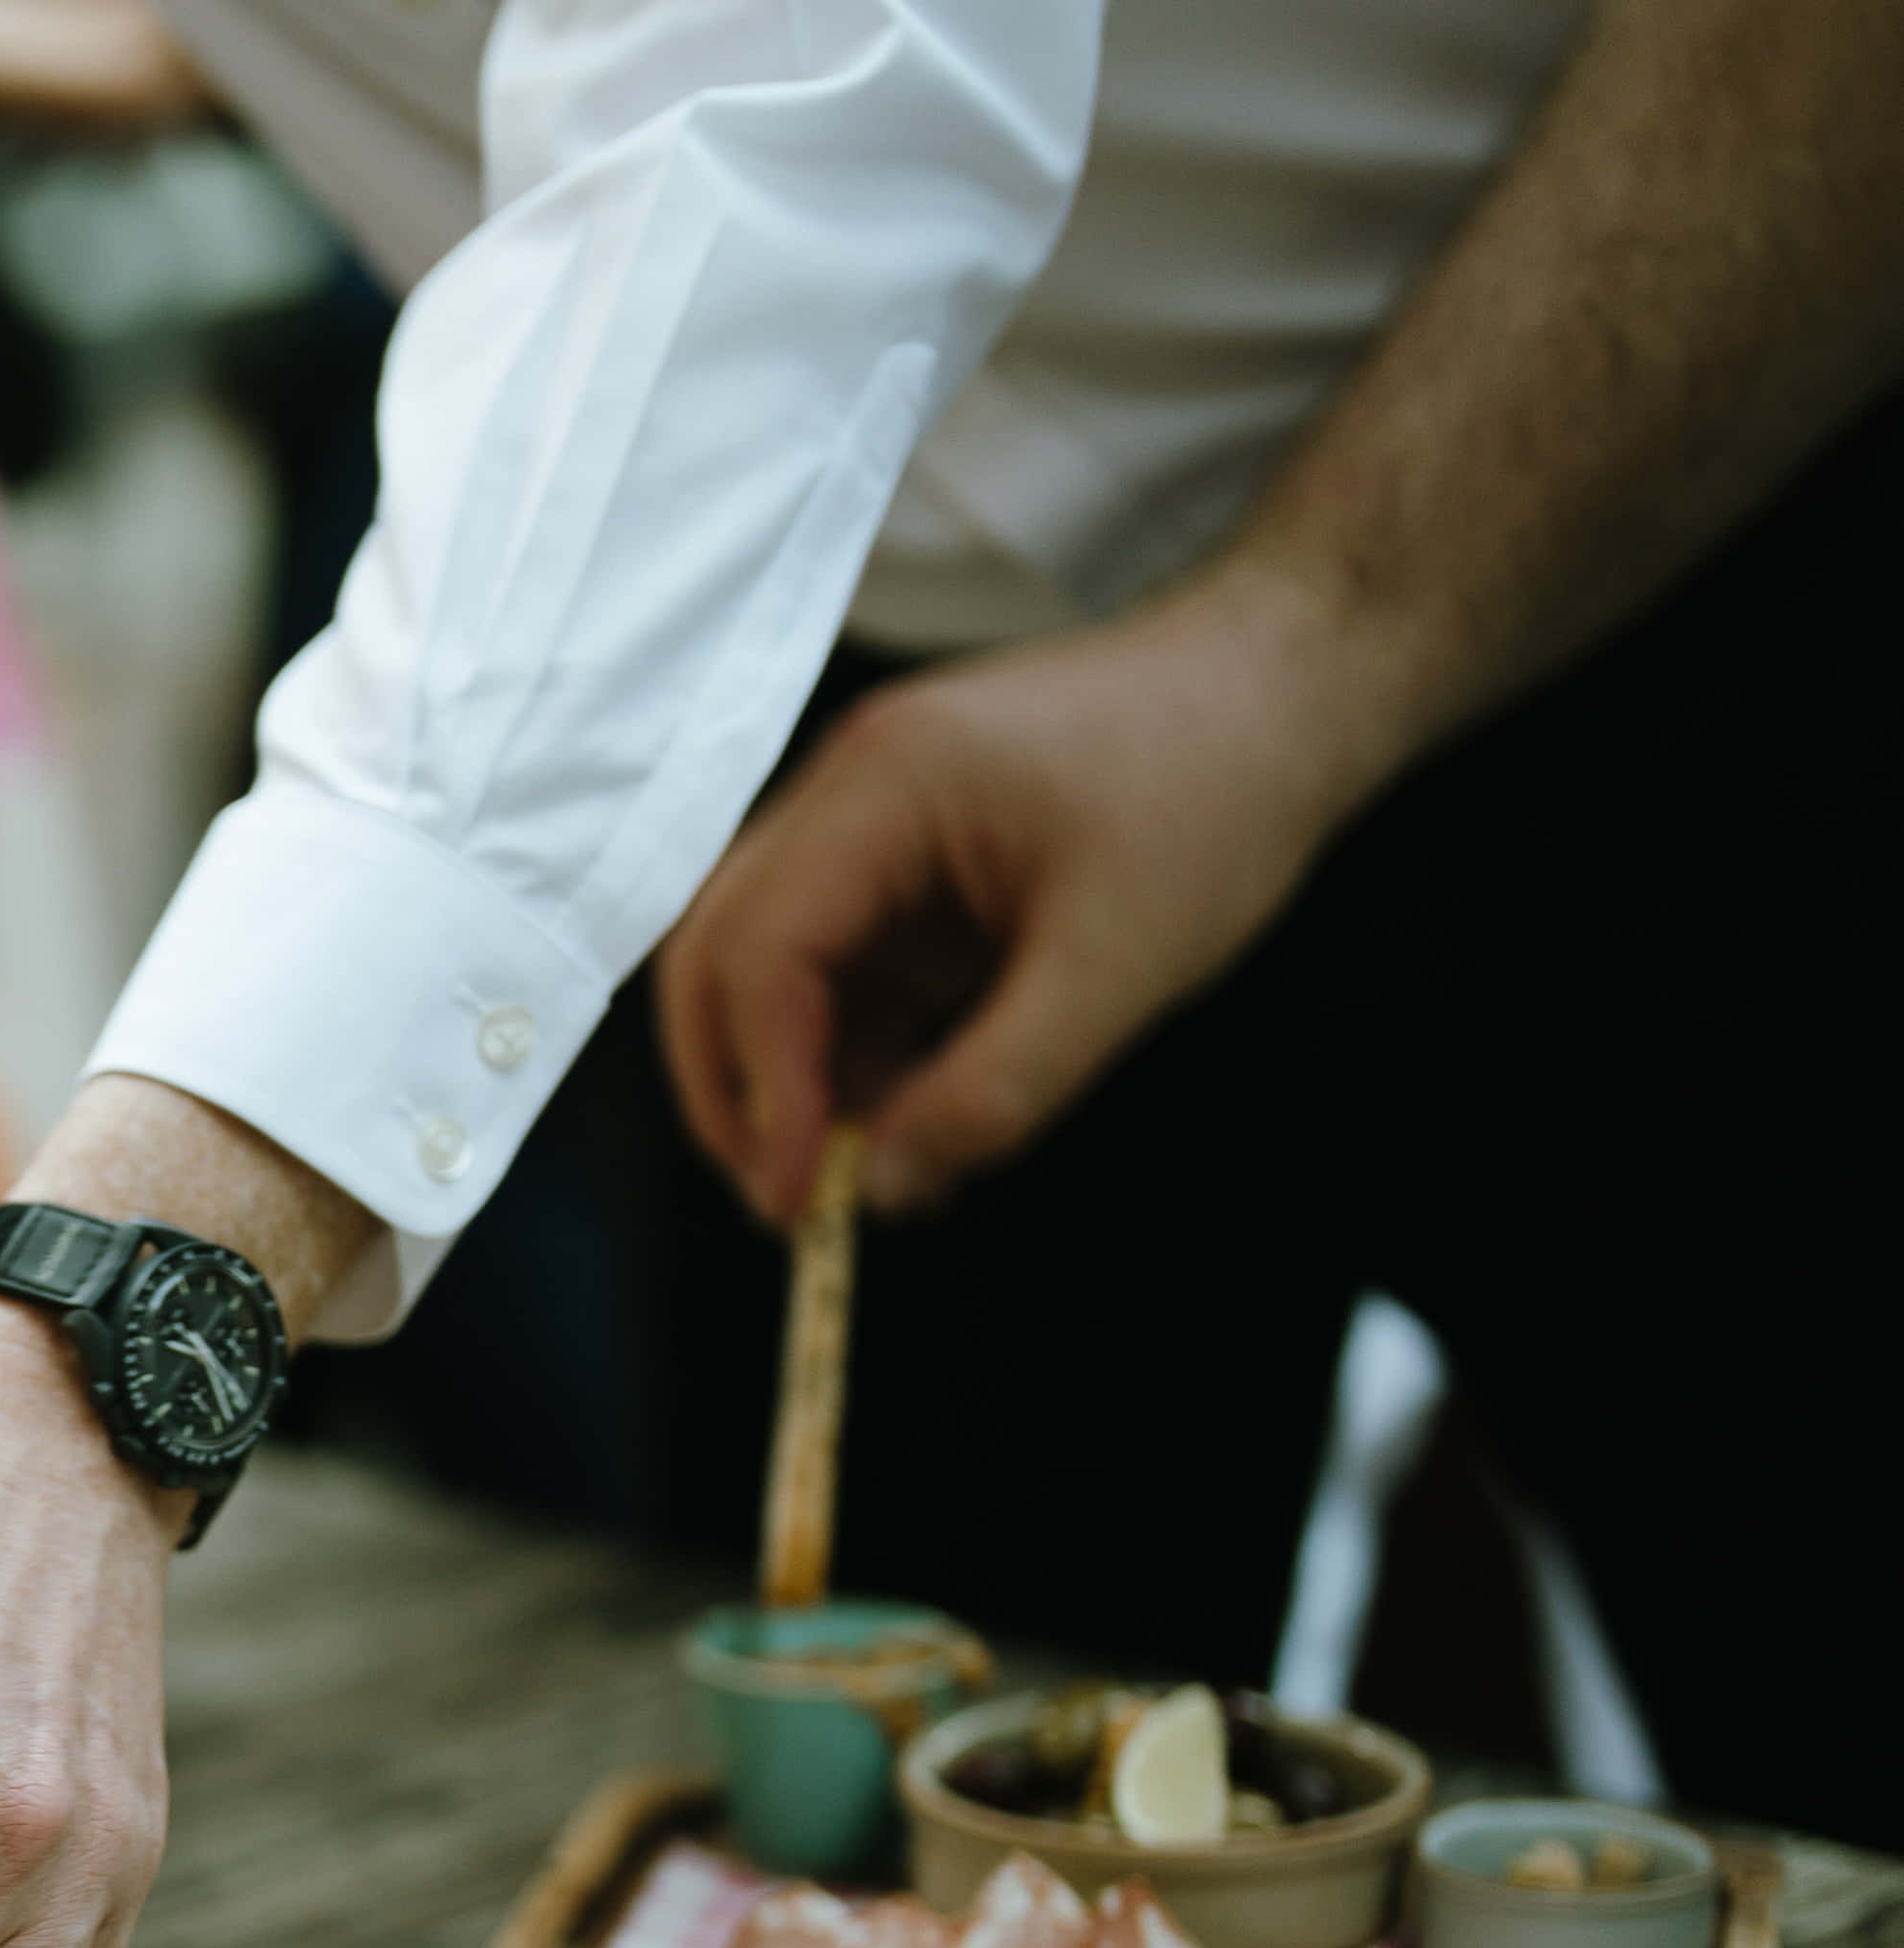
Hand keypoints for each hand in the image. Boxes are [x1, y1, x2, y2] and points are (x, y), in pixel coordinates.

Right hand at [657, 568, 1406, 1226]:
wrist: (1290, 687)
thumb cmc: (1222, 787)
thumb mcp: (1124, 962)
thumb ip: (998, 1087)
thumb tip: (885, 1188)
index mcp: (886, 783)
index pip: (759, 949)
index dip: (762, 1085)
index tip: (797, 1194)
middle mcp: (850, 791)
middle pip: (719, 951)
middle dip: (734, 1085)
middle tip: (784, 1197)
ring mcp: (873, 825)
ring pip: (772, 969)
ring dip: (797, 1079)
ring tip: (862, 1176)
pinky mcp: (912, 863)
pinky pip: (846, 971)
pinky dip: (856, 1054)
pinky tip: (904, 1122)